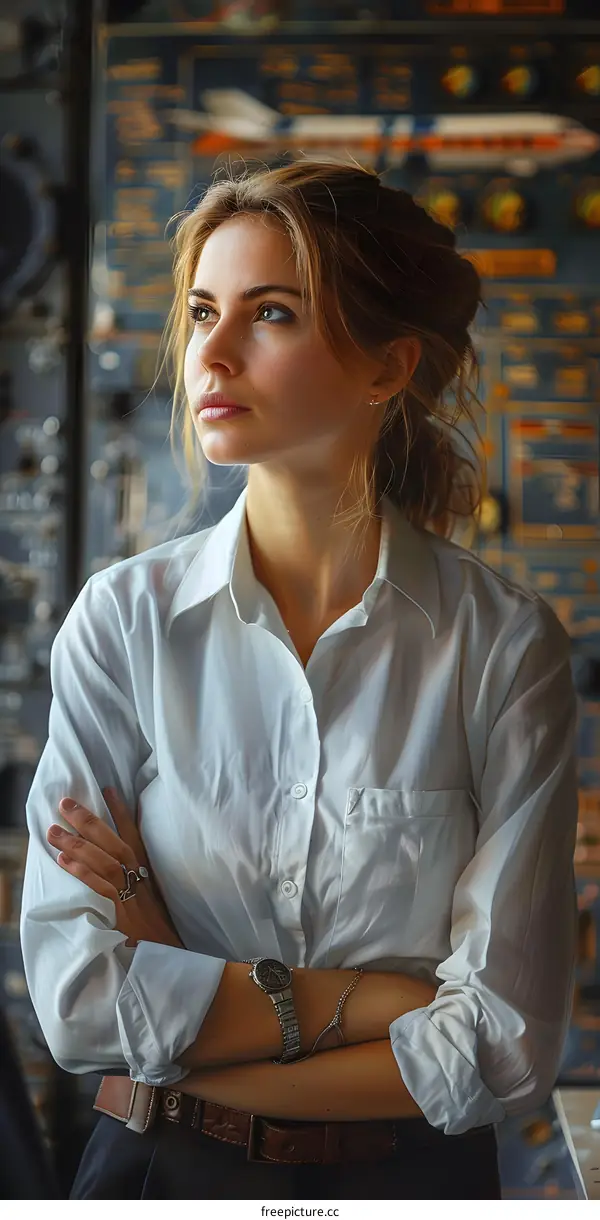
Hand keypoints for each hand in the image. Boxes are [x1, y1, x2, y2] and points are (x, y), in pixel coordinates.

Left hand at [47, 787, 184, 950]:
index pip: (134, 834)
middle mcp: (140, 877)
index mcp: (147, 869)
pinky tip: (64, 861)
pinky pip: (101, 888)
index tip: (106, 789)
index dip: (121, 811)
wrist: (168, 952)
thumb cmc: (157, 924)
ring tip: (54, 831)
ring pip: (104, 862)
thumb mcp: (151, 892)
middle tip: (65, 803)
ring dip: (77, 844)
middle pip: (113, 842)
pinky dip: (83, 873)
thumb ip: (136, 872)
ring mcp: (131, 894)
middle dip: (88, 821)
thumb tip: (116, 854)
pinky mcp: (122, 912)